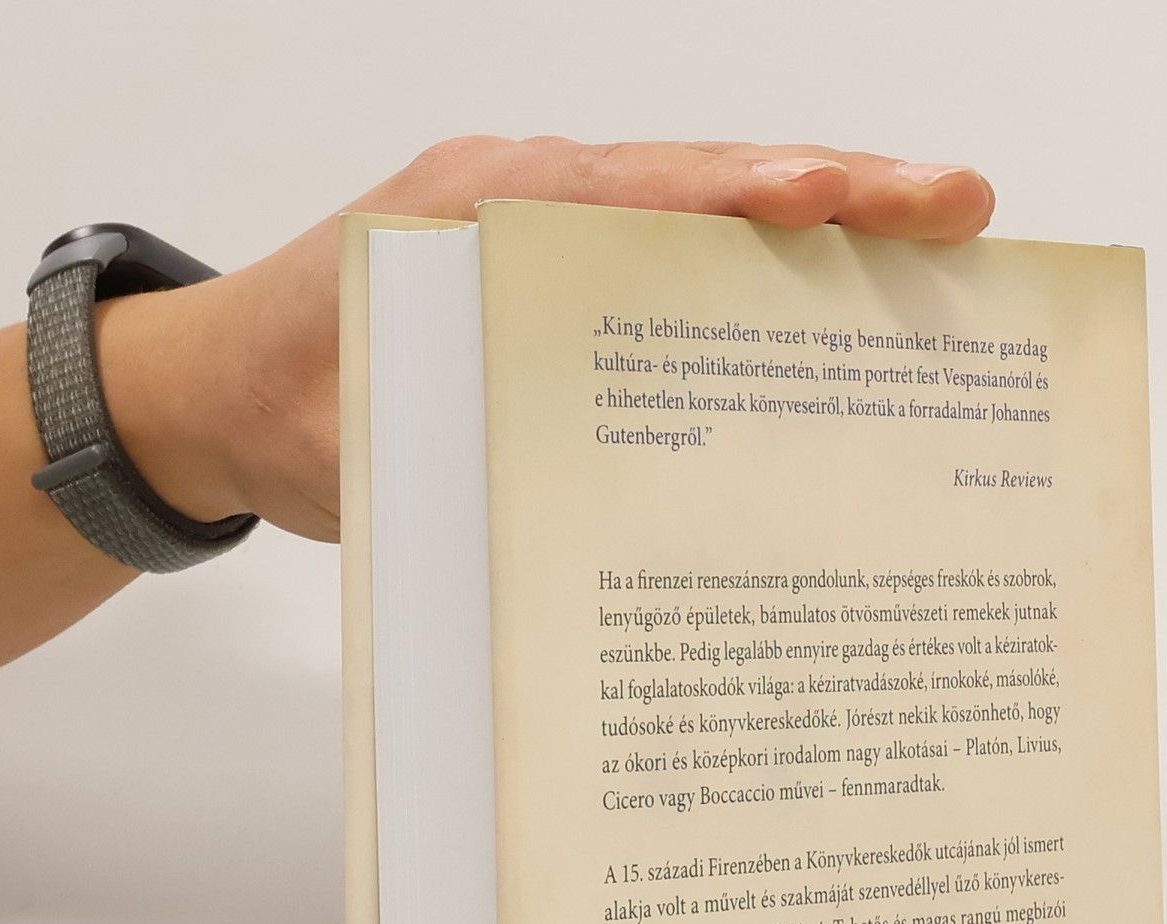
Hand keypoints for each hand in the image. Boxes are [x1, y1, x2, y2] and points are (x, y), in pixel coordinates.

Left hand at [100, 138, 994, 541]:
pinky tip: (821, 318)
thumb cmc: (272, 408)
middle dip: (836, 194)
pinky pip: (664, 265)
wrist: (206, 393)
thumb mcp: (348, 446)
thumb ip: (445, 455)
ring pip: (697, 220)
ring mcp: (541, 230)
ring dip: (810, 237)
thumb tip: (562, 495)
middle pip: (701, 186)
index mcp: (478, 212)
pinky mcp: (548, 279)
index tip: (851, 197)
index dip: (753, 197)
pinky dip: (747, 281)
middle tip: (960, 207)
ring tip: (931, 248)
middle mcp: (523, 198)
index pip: (640, 191)